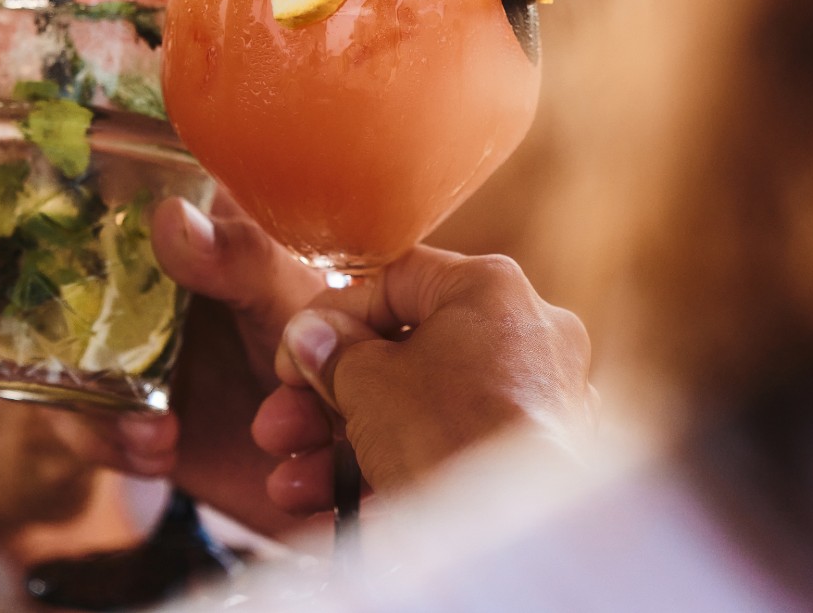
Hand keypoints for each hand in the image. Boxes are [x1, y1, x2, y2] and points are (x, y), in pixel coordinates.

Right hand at [0, 195, 325, 533]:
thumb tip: (168, 217)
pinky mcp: (126, 418)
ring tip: (141, 428)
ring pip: (48, 360)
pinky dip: (108, 445)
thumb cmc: (327, 350)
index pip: (90, 188)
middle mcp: (138, 281)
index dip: (26, 193)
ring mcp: (125, 349)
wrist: (343, 461)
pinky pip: (85, 430)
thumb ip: (240, 259)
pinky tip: (155, 453)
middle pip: (35, 274)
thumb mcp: (294, 296)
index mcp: (178, 228)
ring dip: (66, 399)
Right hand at [254, 249, 594, 514]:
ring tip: (289, 486)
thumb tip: (313, 338)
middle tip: (279, 428)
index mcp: (490, 289)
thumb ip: (332, 351)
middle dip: (325, 400)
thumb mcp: (366, 380)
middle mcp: (524, 336)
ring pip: (417, 412)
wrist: (512, 531)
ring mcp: (533, 402)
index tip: (291, 356)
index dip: (329, 318)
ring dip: (341, 449)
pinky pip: (448, 453)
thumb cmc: (445, 432)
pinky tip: (331, 513)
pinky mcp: (528, 462)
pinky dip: (388, 476)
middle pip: (402, 355)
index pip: (395, 281)